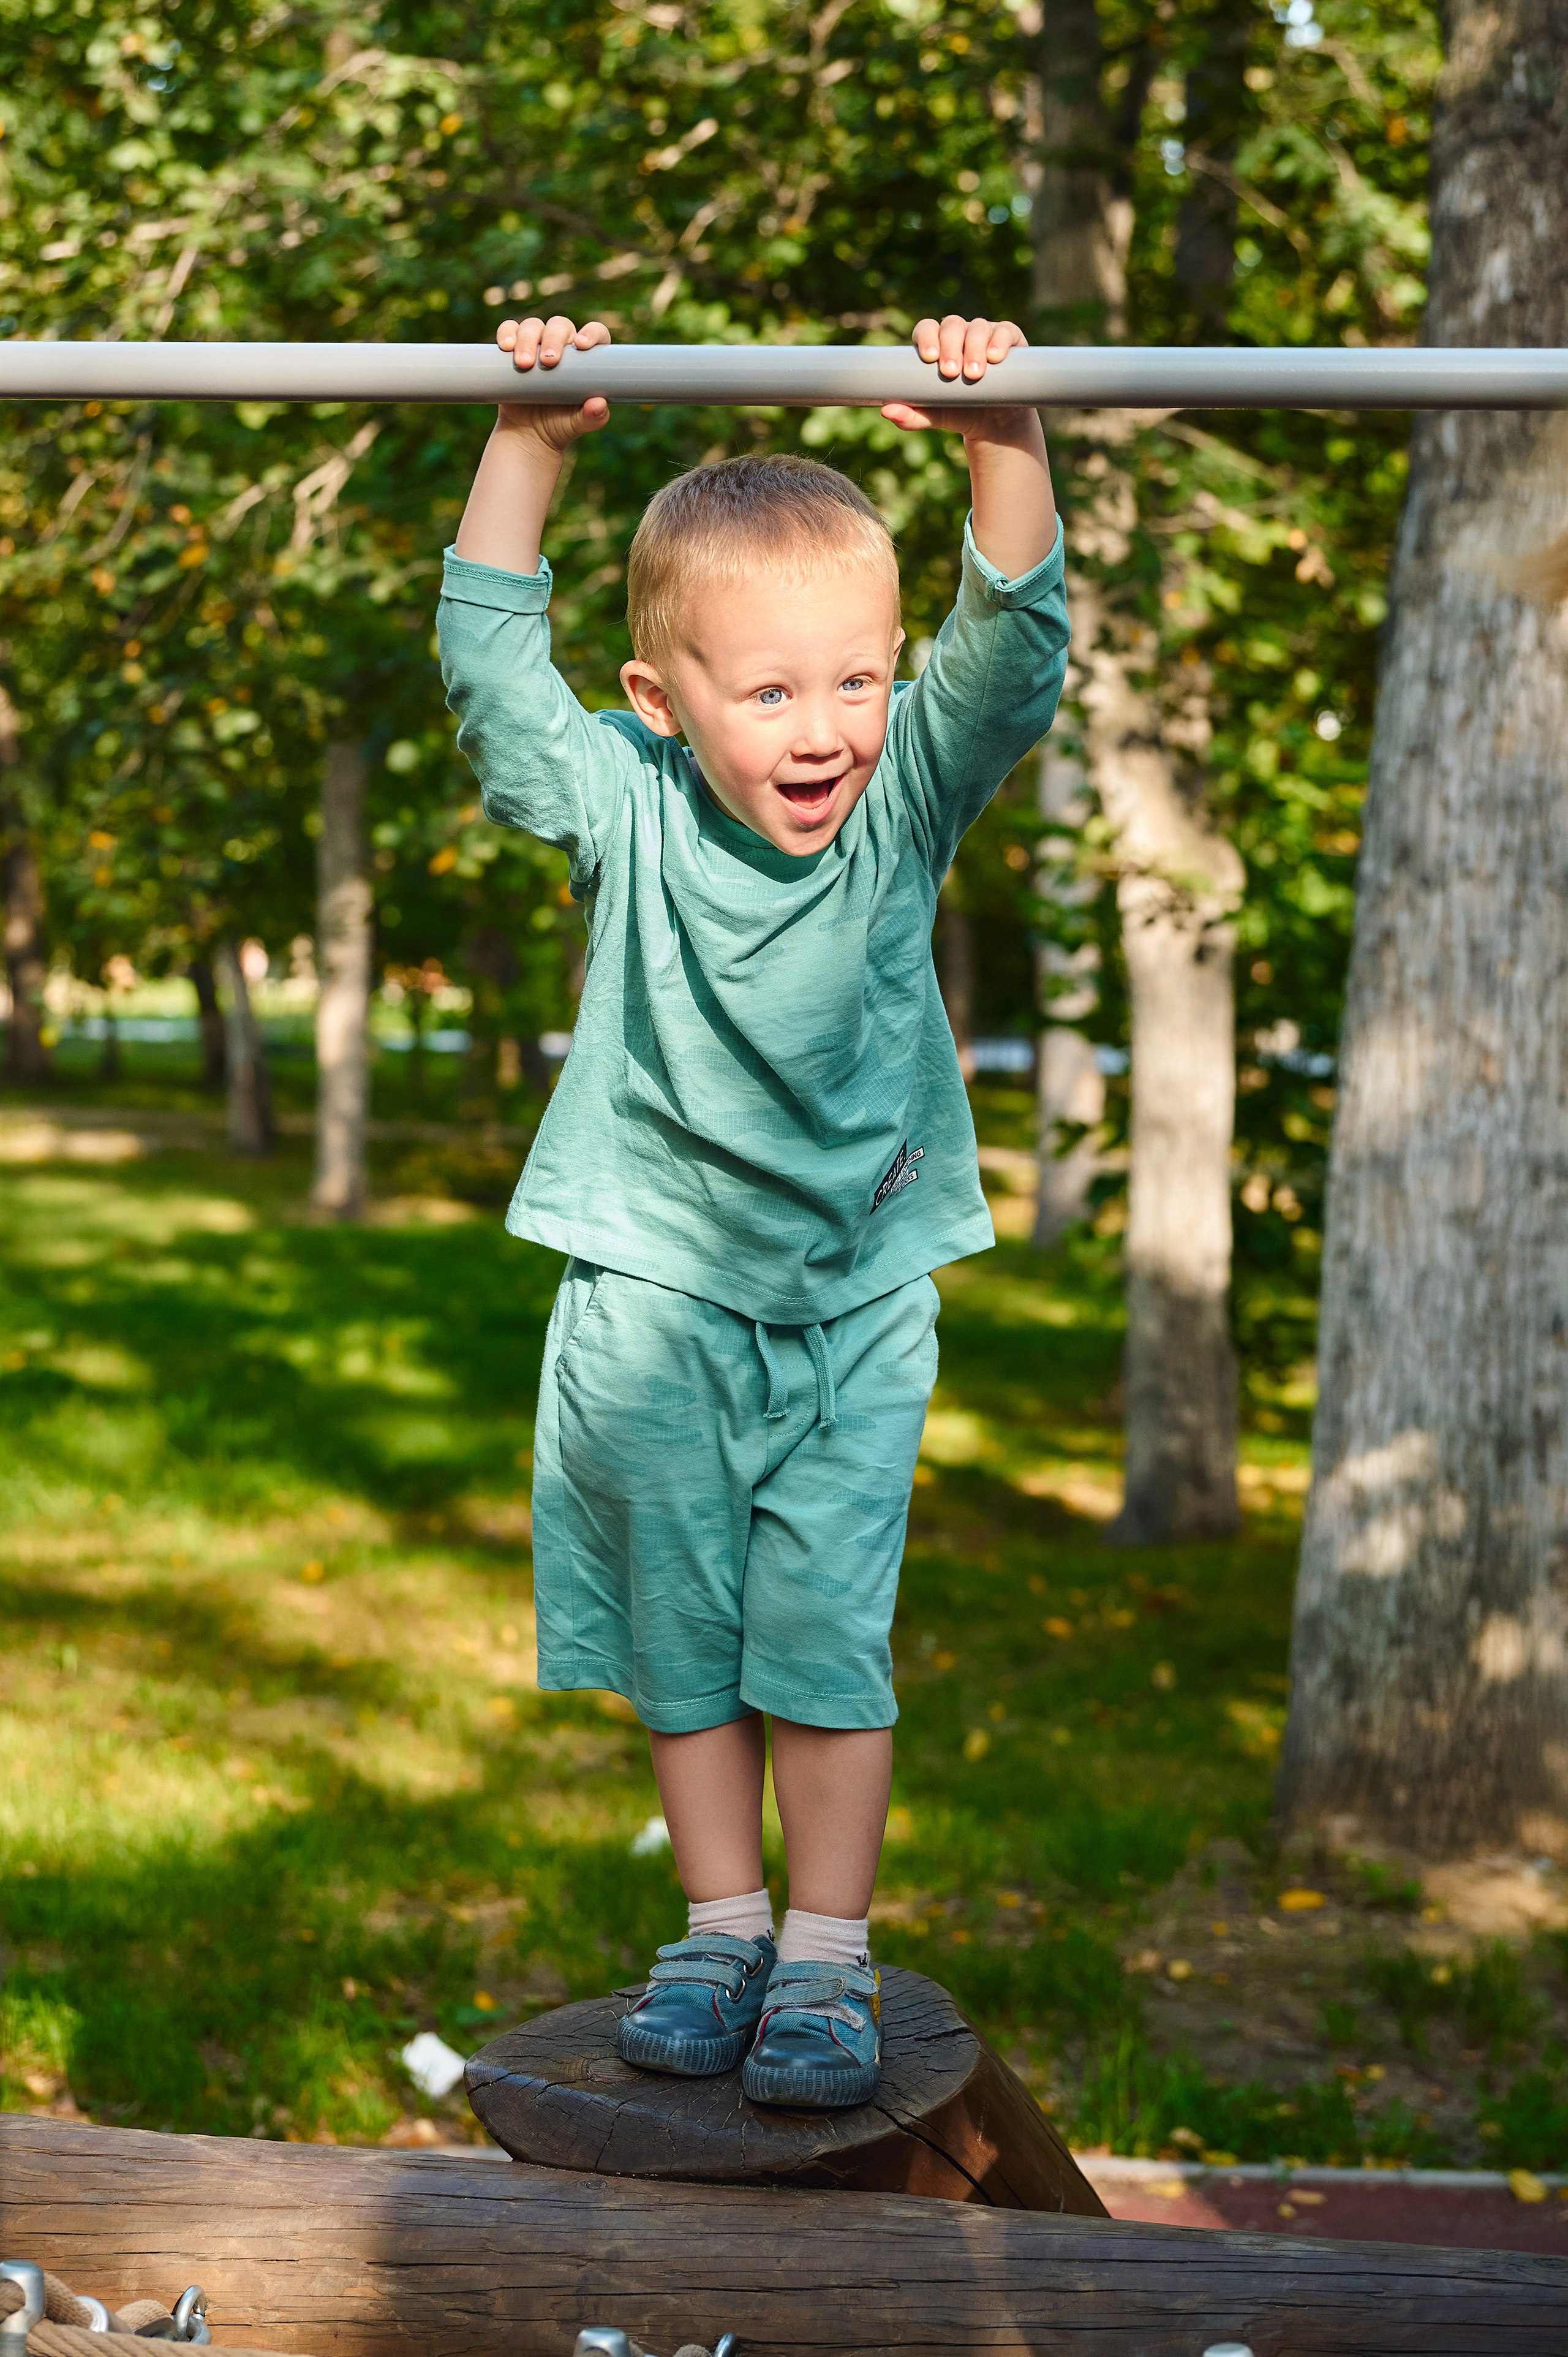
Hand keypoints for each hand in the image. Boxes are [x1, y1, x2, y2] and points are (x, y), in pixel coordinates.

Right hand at [494, 314, 611, 452]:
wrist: (527, 434)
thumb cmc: (559, 424)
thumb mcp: (578, 424)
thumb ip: (594, 417)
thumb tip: (599, 403)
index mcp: (584, 358)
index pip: (595, 333)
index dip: (592, 333)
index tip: (581, 345)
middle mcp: (562, 345)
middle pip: (560, 326)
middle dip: (553, 339)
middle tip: (548, 362)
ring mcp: (537, 344)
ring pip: (533, 326)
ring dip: (527, 339)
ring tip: (524, 364)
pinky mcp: (513, 348)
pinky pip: (509, 330)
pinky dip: (506, 333)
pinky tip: (506, 346)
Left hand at [881, 316, 1033, 438]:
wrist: (995, 424)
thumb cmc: (959, 412)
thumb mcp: (934, 416)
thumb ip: (911, 415)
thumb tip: (886, 412)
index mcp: (937, 344)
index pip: (927, 329)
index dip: (927, 337)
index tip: (928, 358)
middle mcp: (960, 334)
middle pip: (952, 325)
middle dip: (950, 346)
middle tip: (951, 373)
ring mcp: (985, 333)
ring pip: (977, 328)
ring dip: (974, 348)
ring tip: (974, 374)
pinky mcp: (1009, 339)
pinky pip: (1005, 331)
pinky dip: (999, 341)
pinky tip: (995, 357)